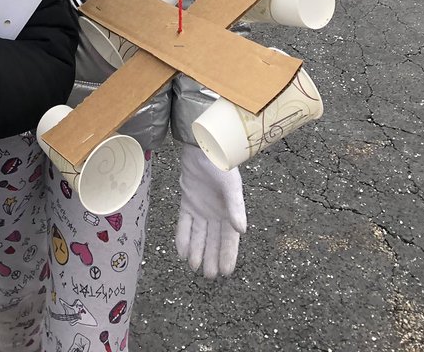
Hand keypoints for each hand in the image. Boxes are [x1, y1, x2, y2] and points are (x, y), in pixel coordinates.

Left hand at [175, 143, 246, 279]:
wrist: (202, 146)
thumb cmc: (221, 164)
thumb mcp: (231, 186)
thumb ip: (236, 208)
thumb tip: (242, 230)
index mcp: (230, 211)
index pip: (229, 239)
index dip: (228, 255)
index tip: (226, 272)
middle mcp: (216, 213)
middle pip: (213, 240)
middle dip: (212, 258)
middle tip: (209, 276)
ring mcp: (201, 208)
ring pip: (199, 235)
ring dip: (197, 251)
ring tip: (195, 268)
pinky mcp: (188, 202)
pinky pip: (184, 224)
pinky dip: (183, 237)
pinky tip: (181, 252)